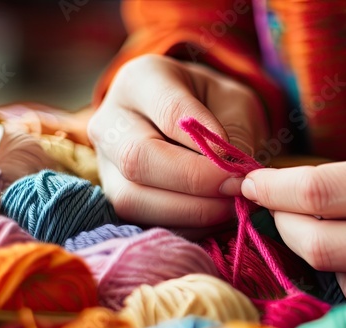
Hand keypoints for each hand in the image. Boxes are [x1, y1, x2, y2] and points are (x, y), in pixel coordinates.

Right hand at [89, 54, 268, 229]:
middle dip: (194, 181)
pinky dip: (184, 227)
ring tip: (230, 206)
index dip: (206, 142)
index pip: (169, 111)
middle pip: (138, 158)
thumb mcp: (235, 105)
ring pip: (133, 198)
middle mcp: (110, 121)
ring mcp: (106, 164)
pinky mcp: (114, 199)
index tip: (239, 161)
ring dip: (190, 210)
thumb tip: (233, 175)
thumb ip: (236, 135)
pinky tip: (214, 217)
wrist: (196, 122)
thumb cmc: (216, 107)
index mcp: (140, 81)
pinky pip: (143, 223)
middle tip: (237, 188)